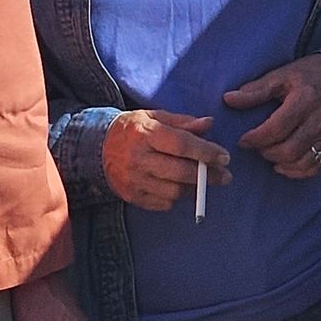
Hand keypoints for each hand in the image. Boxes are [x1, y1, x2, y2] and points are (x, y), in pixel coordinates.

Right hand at [103, 110, 231, 211]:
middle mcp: (138, 158)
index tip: (224, 157)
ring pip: (174, 191)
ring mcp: (134, 180)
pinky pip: (164, 203)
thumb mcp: (154, 117)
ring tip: (203, 181)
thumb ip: (183, 122)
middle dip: (208, 175)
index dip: (206, 152)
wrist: (96, 149)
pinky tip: (181, 187)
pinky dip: (177, 197)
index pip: (181, 145)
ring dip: (194, 188)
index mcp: (145, 133)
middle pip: (181, 172)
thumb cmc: (132, 130)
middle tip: (225, 175)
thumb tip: (209, 124)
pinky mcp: (132, 196)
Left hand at [224, 52, 320, 179]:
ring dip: (279, 162)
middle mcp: (318, 120)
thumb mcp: (281, 75)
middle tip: (256, 145)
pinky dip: (296, 171)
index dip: (256, 138)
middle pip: (289, 149)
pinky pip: (314, 167)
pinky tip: (283, 164)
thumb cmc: (308, 75)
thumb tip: (229, 99)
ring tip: (268, 152)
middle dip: (266, 152)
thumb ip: (256, 90)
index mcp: (304, 100)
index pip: (277, 128)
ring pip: (301, 162)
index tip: (243, 140)